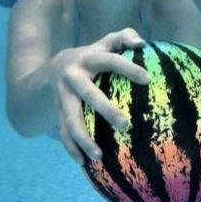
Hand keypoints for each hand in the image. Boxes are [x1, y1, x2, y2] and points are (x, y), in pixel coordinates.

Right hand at [50, 29, 149, 163]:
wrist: (52, 69)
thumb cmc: (93, 56)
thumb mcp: (105, 43)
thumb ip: (124, 37)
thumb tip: (142, 44)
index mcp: (87, 58)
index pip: (110, 61)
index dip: (127, 68)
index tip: (148, 79)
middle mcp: (72, 78)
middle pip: (89, 95)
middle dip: (106, 110)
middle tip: (126, 125)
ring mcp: (62, 97)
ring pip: (70, 120)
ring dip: (83, 138)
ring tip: (100, 156)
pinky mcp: (56, 113)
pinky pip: (62, 133)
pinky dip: (71, 148)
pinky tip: (84, 164)